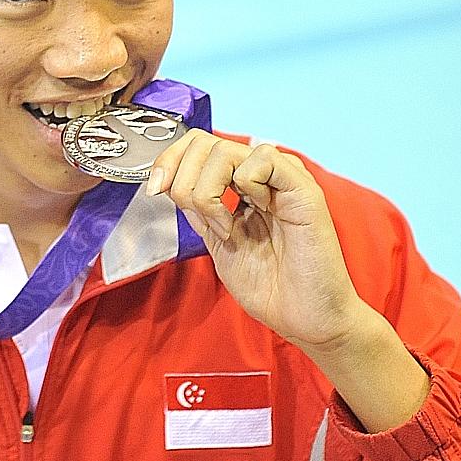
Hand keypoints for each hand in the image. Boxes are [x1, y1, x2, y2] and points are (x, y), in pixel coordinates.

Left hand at [145, 132, 370, 351]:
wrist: (305, 318)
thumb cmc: (270, 287)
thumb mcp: (218, 244)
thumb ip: (199, 211)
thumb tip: (172, 183)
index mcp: (242, 186)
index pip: (198, 146)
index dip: (169, 160)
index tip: (155, 189)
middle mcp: (261, 176)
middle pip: (203, 142)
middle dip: (183, 180)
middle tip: (199, 219)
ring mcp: (282, 179)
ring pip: (224, 150)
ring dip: (209, 193)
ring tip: (225, 228)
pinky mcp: (303, 188)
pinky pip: (263, 158)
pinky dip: (245, 186)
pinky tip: (253, 216)